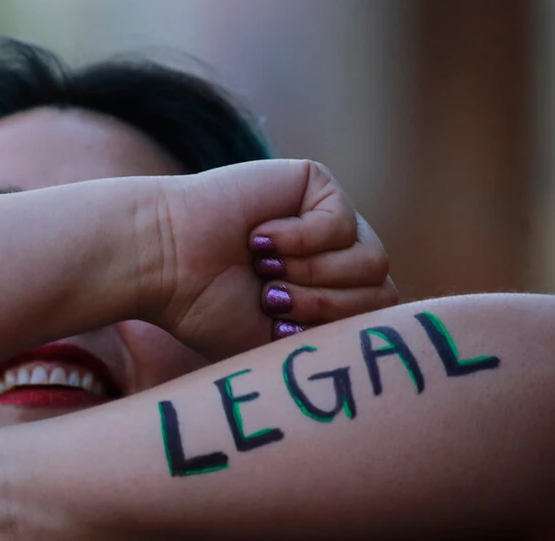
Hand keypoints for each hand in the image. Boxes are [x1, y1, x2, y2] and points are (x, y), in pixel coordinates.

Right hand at [147, 159, 394, 358]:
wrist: (165, 264)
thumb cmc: (207, 309)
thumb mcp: (280, 342)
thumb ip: (335, 338)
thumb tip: (389, 340)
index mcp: (330, 293)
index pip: (376, 319)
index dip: (331, 329)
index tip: (276, 326)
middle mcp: (336, 255)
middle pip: (382, 293)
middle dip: (324, 305)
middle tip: (270, 296)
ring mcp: (330, 218)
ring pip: (371, 261)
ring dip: (312, 275)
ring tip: (264, 268)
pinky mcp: (316, 183)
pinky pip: (341, 225)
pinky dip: (297, 240)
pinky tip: (259, 236)